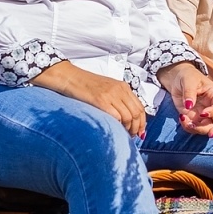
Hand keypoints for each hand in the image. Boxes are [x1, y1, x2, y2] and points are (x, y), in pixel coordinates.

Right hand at [32, 61, 147, 137]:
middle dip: (136, 128)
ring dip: (128, 129)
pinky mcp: (101, 101)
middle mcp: (119, 90)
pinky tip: (115, 129)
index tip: (140, 131)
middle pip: (137, 113)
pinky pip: (116, 116)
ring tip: (123, 134)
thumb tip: (128, 119)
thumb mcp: (107, 89)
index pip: (140, 107)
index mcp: (123, 87)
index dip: (142, 122)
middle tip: (132, 136)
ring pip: (129, 117)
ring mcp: (111, 95)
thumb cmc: (86, 86)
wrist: (70, 78)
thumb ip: (119, 100)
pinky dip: (118, 125)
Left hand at [156, 62, 212, 136]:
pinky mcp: (193, 119)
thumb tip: (189, 105)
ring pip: (206, 128)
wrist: (177, 79)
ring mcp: (202, 115)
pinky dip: (187, 127)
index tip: (203, 112)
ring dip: (197, 129)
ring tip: (184, 119)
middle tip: (211, 134)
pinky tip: (181, 118)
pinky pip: (193, 128)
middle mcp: (211, 108)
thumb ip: (190, 92)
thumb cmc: (187, 76)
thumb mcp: (189, 80)